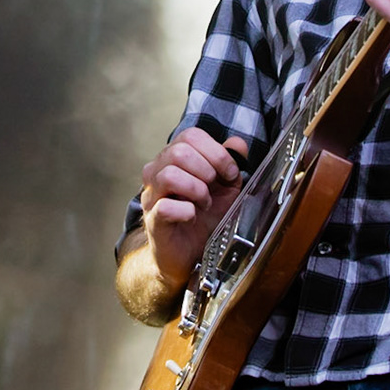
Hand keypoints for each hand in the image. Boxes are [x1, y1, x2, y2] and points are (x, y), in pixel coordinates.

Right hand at [138, 128, 248, 288]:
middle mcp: (157, 172)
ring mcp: (152, 196)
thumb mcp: (226, 188)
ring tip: (204, 204)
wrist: (192, 254)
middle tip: (214, 189)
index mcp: (174, 158)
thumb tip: (238, 143)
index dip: (216, 152)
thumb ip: (230, 163)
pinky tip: (192, 217)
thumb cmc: (205, 218)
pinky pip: (166, 207)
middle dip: (207, 170)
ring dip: (197, 190)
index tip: (229, 173)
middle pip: (178, 151)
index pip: (191, 135)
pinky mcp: (153, 220)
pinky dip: (187, 212)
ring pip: (169, 175)